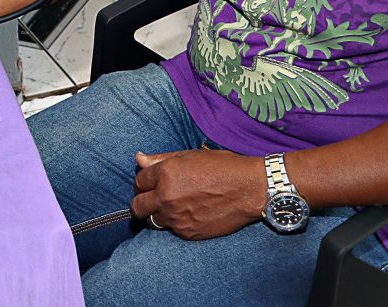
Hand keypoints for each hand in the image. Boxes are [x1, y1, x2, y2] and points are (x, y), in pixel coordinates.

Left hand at [130, 148, 265, 238]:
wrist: (249, 189)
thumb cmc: (222, 167)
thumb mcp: (190, 155)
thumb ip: (161, 159)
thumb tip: (138, 158)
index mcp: (165, 174)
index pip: (138, 182)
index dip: (144, 182)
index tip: (152, 183)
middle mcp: (166, 197)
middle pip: (137, 206)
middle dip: (142, 201)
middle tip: (152, 198)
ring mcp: (176, 218)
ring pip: (151, 221)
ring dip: (156, 214)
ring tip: (170, 207)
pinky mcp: (188, 233)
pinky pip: (171, 230)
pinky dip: (175, 223)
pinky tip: (188, 214)